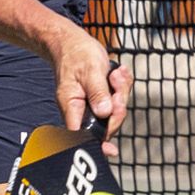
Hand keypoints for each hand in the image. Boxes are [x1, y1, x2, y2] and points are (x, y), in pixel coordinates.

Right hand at [50, 22, 130, 149]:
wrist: (72, 43)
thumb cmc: (76, 54)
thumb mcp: (89, 70)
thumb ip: (97, 92)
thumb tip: (105, 112)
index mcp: (72, 106)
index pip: (82, 134)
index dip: (97, 145)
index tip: (111, 151)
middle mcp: (81, 111)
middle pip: (107, 124)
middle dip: (118, 105)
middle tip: (117, 82)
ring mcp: (93, 106)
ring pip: (115, 112)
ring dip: (121, 92)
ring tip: (116, 74)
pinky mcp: (102, 100)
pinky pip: (118, 101)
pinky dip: (122, 87)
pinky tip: (118, 73)